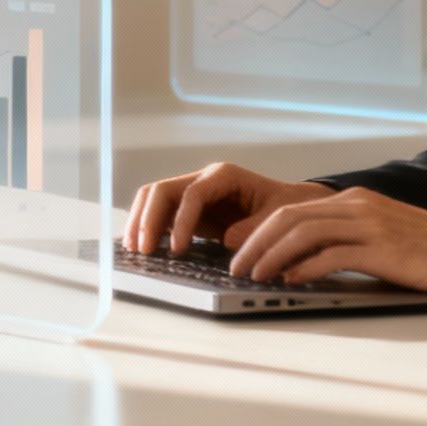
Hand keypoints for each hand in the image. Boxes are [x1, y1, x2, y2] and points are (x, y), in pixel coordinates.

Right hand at [123, 162, 334, 255]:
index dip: (181, 221)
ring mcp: (194, 192)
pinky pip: (161, 213)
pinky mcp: (190, 209)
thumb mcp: (277, 217)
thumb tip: (227, 239)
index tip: (177, 248)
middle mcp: (204, 179)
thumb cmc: (286, 207)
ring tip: (134, 249)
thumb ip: (254, 227)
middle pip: (163, 190)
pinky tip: (142, 246)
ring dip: (141, 221)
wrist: (292, 204)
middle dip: (148, 219)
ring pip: (155, 198)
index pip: (192, 193)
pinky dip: (148, 227)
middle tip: (143, 250)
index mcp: (224, 176)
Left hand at [227, 186, 426, 297]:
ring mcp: (369, 223)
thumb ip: (344, 245)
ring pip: (303, 232)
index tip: (238, 249)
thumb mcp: (381, 239)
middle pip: (289, 216)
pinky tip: (290, 281)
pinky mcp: (382, 247)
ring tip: (253, 276)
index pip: (293, 209)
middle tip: (235, 266)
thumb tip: (301, 266)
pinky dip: (304, 267)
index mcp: (354, 200)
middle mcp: (357, 205)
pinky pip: (331, 254)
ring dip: (271, 255)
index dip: (259, 229)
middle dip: (255, 242)